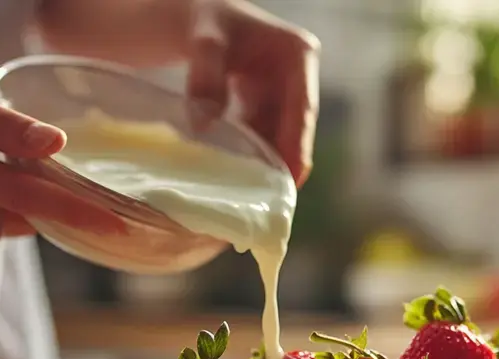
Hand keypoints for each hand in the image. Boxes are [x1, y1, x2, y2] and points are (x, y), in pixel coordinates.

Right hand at [0, 72, 126, 248]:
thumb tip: (56, 142)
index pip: (30, 198)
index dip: (80, 212)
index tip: (122, 225)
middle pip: (27, 215)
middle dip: (65, 205)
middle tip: (101, 191)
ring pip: (10, 224)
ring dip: (33, 205)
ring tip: (44, 176)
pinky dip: (3, 210)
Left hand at [185, 0, 319, 186]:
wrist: (195, 16)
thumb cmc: (206, 21)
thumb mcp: (206, 42)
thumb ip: (206, 78)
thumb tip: (204, 125)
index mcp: (299, 55)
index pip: (304, 109)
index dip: (299, 145)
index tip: (294, 177)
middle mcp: (298, 77)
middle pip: (294, 128)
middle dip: (283, 162)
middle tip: (272, 200)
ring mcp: (283, 92)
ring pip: (278, 136)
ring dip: (267, 163)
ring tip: (255, 196)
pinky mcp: (266, 105)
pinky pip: (262, 136)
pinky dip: (252, 155)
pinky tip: (240, 178)